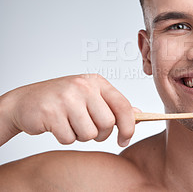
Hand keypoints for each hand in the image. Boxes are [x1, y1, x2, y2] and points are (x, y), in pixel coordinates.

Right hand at [0, 74, 137, 146]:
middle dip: (101, 133)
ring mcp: (67, 98)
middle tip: (88, 128)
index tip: (125, 138)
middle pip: (108, 123)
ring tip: (70, 124)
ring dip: (81, 136)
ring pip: (90, 133)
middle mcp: (83, 87)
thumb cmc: (62, 100)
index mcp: (96, 82)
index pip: (123, 106)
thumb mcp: (90, 97)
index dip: (129, 126)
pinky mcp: (52, 112)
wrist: (24, 102)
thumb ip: (114, 106)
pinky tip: (58, 126)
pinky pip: (70, 138)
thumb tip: (139, 114)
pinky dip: (65, 138)